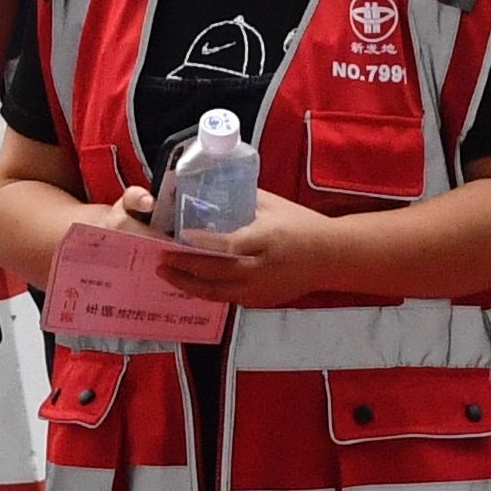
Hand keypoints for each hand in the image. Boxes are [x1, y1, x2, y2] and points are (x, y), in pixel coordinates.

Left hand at [155, 187, 344, 305]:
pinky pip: (226, 298)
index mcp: (267, 239)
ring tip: (166, 273)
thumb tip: (213, 189)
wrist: (329, 257)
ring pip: (217, 291)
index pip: (229, 245)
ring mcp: (260, 288)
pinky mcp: (260, 301)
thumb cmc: (301, 225)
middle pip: (216, 271)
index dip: (202, 243)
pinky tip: (190, 283)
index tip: (179, 236)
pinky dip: (205, 291)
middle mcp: (261, 268)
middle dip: (184, 266)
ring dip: (188, 283)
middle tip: (160, 257)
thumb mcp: (274, 206)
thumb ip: (244, 199)